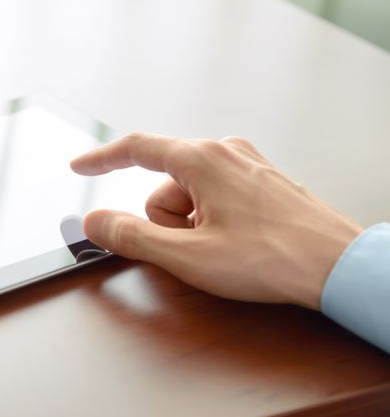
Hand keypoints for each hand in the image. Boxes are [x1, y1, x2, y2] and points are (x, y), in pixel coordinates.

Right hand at [71, 133, 362, 308]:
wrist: (339, 267)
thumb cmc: (272, 258)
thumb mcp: (187, 256)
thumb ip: (131, 237)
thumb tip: (94, 222)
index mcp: (202, 160)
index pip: (136, 149)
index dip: (101, 159)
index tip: (79, 166)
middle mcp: (224, 152)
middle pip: (163, 185)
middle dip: (166, 222)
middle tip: (193, 249)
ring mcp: (246, 165)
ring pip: (189, 195)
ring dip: (191, 227)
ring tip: (223, 249)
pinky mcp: (261, 182)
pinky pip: (215, 197)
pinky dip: (213, 222)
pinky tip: (238, 244)